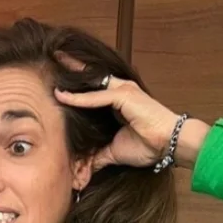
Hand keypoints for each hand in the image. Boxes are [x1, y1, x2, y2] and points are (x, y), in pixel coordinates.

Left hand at [54, 61, 207, 170]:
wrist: (168, 145)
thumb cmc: (148, 145)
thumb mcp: (115, 151)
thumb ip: (99, 154)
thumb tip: (84, 166)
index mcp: (119, 101)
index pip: (94, 88)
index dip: (77, 84)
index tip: (59, 80)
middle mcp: (121, 91)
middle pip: (92, 76)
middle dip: (73, 67)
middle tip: (54, 57)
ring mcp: (124, 91)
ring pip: (93, 81)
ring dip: (73, 74)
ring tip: (54, 63)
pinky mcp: (125, 96)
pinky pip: (97, 96)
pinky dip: (79, 97)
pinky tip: (63, 96)